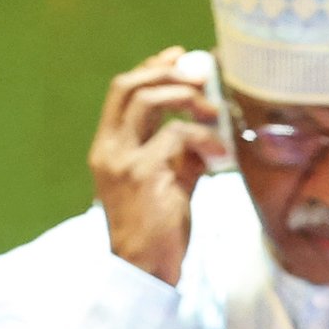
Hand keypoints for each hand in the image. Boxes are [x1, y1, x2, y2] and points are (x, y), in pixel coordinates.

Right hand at [90, 46, 227, 284]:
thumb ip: (180, 150)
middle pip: (130, 86)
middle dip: (168, 72)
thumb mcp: (168, 181)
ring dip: (187, 98)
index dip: (151, 68)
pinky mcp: (146, 174)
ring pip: (149, 100)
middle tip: (202, 76)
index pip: (122, 92)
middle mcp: (109, 149)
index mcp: (107, 148)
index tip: (179, 57)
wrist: (145, 271)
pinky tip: (221, 157)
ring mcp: (124, 160)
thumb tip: (208, 120)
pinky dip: (204, 138)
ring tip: (214, 112)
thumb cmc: (158, 230)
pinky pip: (178, 135)